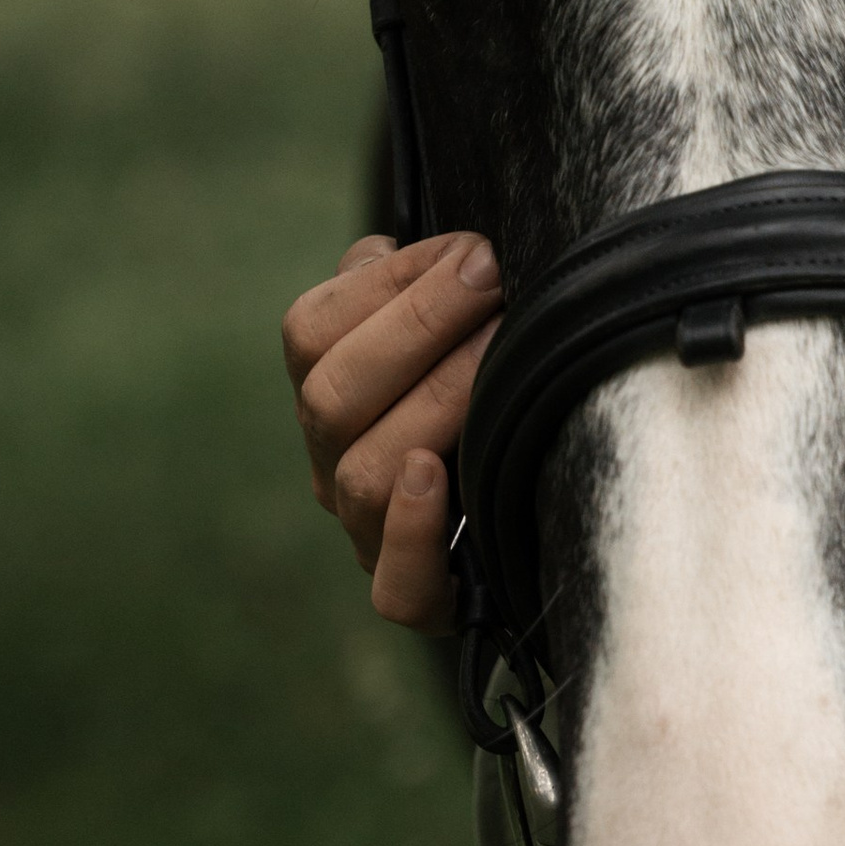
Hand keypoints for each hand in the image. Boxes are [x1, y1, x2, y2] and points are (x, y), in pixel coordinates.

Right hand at [281, 229, 501, 632]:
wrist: (534, 517)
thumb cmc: (484, 391)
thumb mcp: (442, 329)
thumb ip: (404, 282)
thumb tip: (391, 247)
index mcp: (327, 389)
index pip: (310, 331)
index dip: (388, 283)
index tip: (474, 251)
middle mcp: (333, 461)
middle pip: (331, 396)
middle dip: (421, 327)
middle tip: (495, 284)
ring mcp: (366, 532)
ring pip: (363, 475)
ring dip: (438, 403)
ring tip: (502, 357)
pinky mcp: (420, 598)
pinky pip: (395, 586)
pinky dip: (412, 532)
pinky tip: (436, 478)